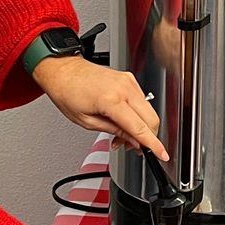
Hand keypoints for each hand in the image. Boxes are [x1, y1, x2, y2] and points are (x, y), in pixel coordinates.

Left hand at [35, 56, 167, 160]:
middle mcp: (124, 87)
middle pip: (151, 119)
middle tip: (130, 146)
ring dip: (141, 126)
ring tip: (121, 134)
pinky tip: (124, 120)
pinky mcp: (129, 79)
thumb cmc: (68, 92)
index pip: (140, 127)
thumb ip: (115, 131)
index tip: (161, 154)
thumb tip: (133, 141)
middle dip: (146, 137)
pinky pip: (142, 101)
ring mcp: (128, 81)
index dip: (153, 144)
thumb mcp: (87, 121)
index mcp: (111, 99)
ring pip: (149, 110)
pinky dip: (137, 114)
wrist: (63, 70)